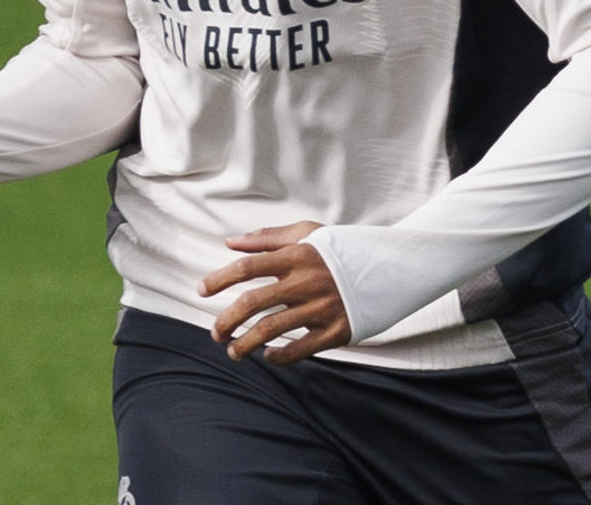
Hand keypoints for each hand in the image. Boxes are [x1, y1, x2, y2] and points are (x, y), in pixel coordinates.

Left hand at [198, 221, 350, 364]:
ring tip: (232, 351)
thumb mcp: (307, 233)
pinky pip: (301, 349)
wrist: (390, 268)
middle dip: (226, 321)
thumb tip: (230, 243)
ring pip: (271, 330)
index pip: (246, 268)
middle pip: (252, 303)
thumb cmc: (340, 249)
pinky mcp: (336, 331)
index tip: (201, 291)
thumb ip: (267, 238)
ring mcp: (321, 309)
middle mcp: (305, 283)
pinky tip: (267, 356)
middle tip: (214, 332)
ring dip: (245, 344)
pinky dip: (280, 356)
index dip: (219, 280)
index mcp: (295, 257)